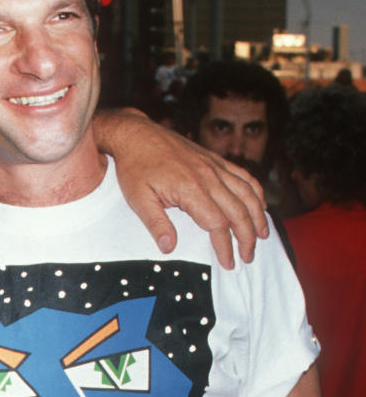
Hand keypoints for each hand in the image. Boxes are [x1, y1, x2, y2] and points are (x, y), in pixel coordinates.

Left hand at [94, 108, 267, 269]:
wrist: (135, 134)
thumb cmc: (134, 166)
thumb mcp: (137, 198)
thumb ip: (155, 223)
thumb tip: (168, 248)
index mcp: (190, 189)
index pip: (217, 224)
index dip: (225, 246)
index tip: (228, 263)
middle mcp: (208, 176)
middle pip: (239, 212)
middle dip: (247, 238)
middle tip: (247, 257)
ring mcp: (213, 166)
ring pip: (247, 194)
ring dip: (258, 217)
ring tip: (262, 236)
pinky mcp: (214, 159)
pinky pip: (243, 175)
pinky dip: (256, 191)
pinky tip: (261, 204)